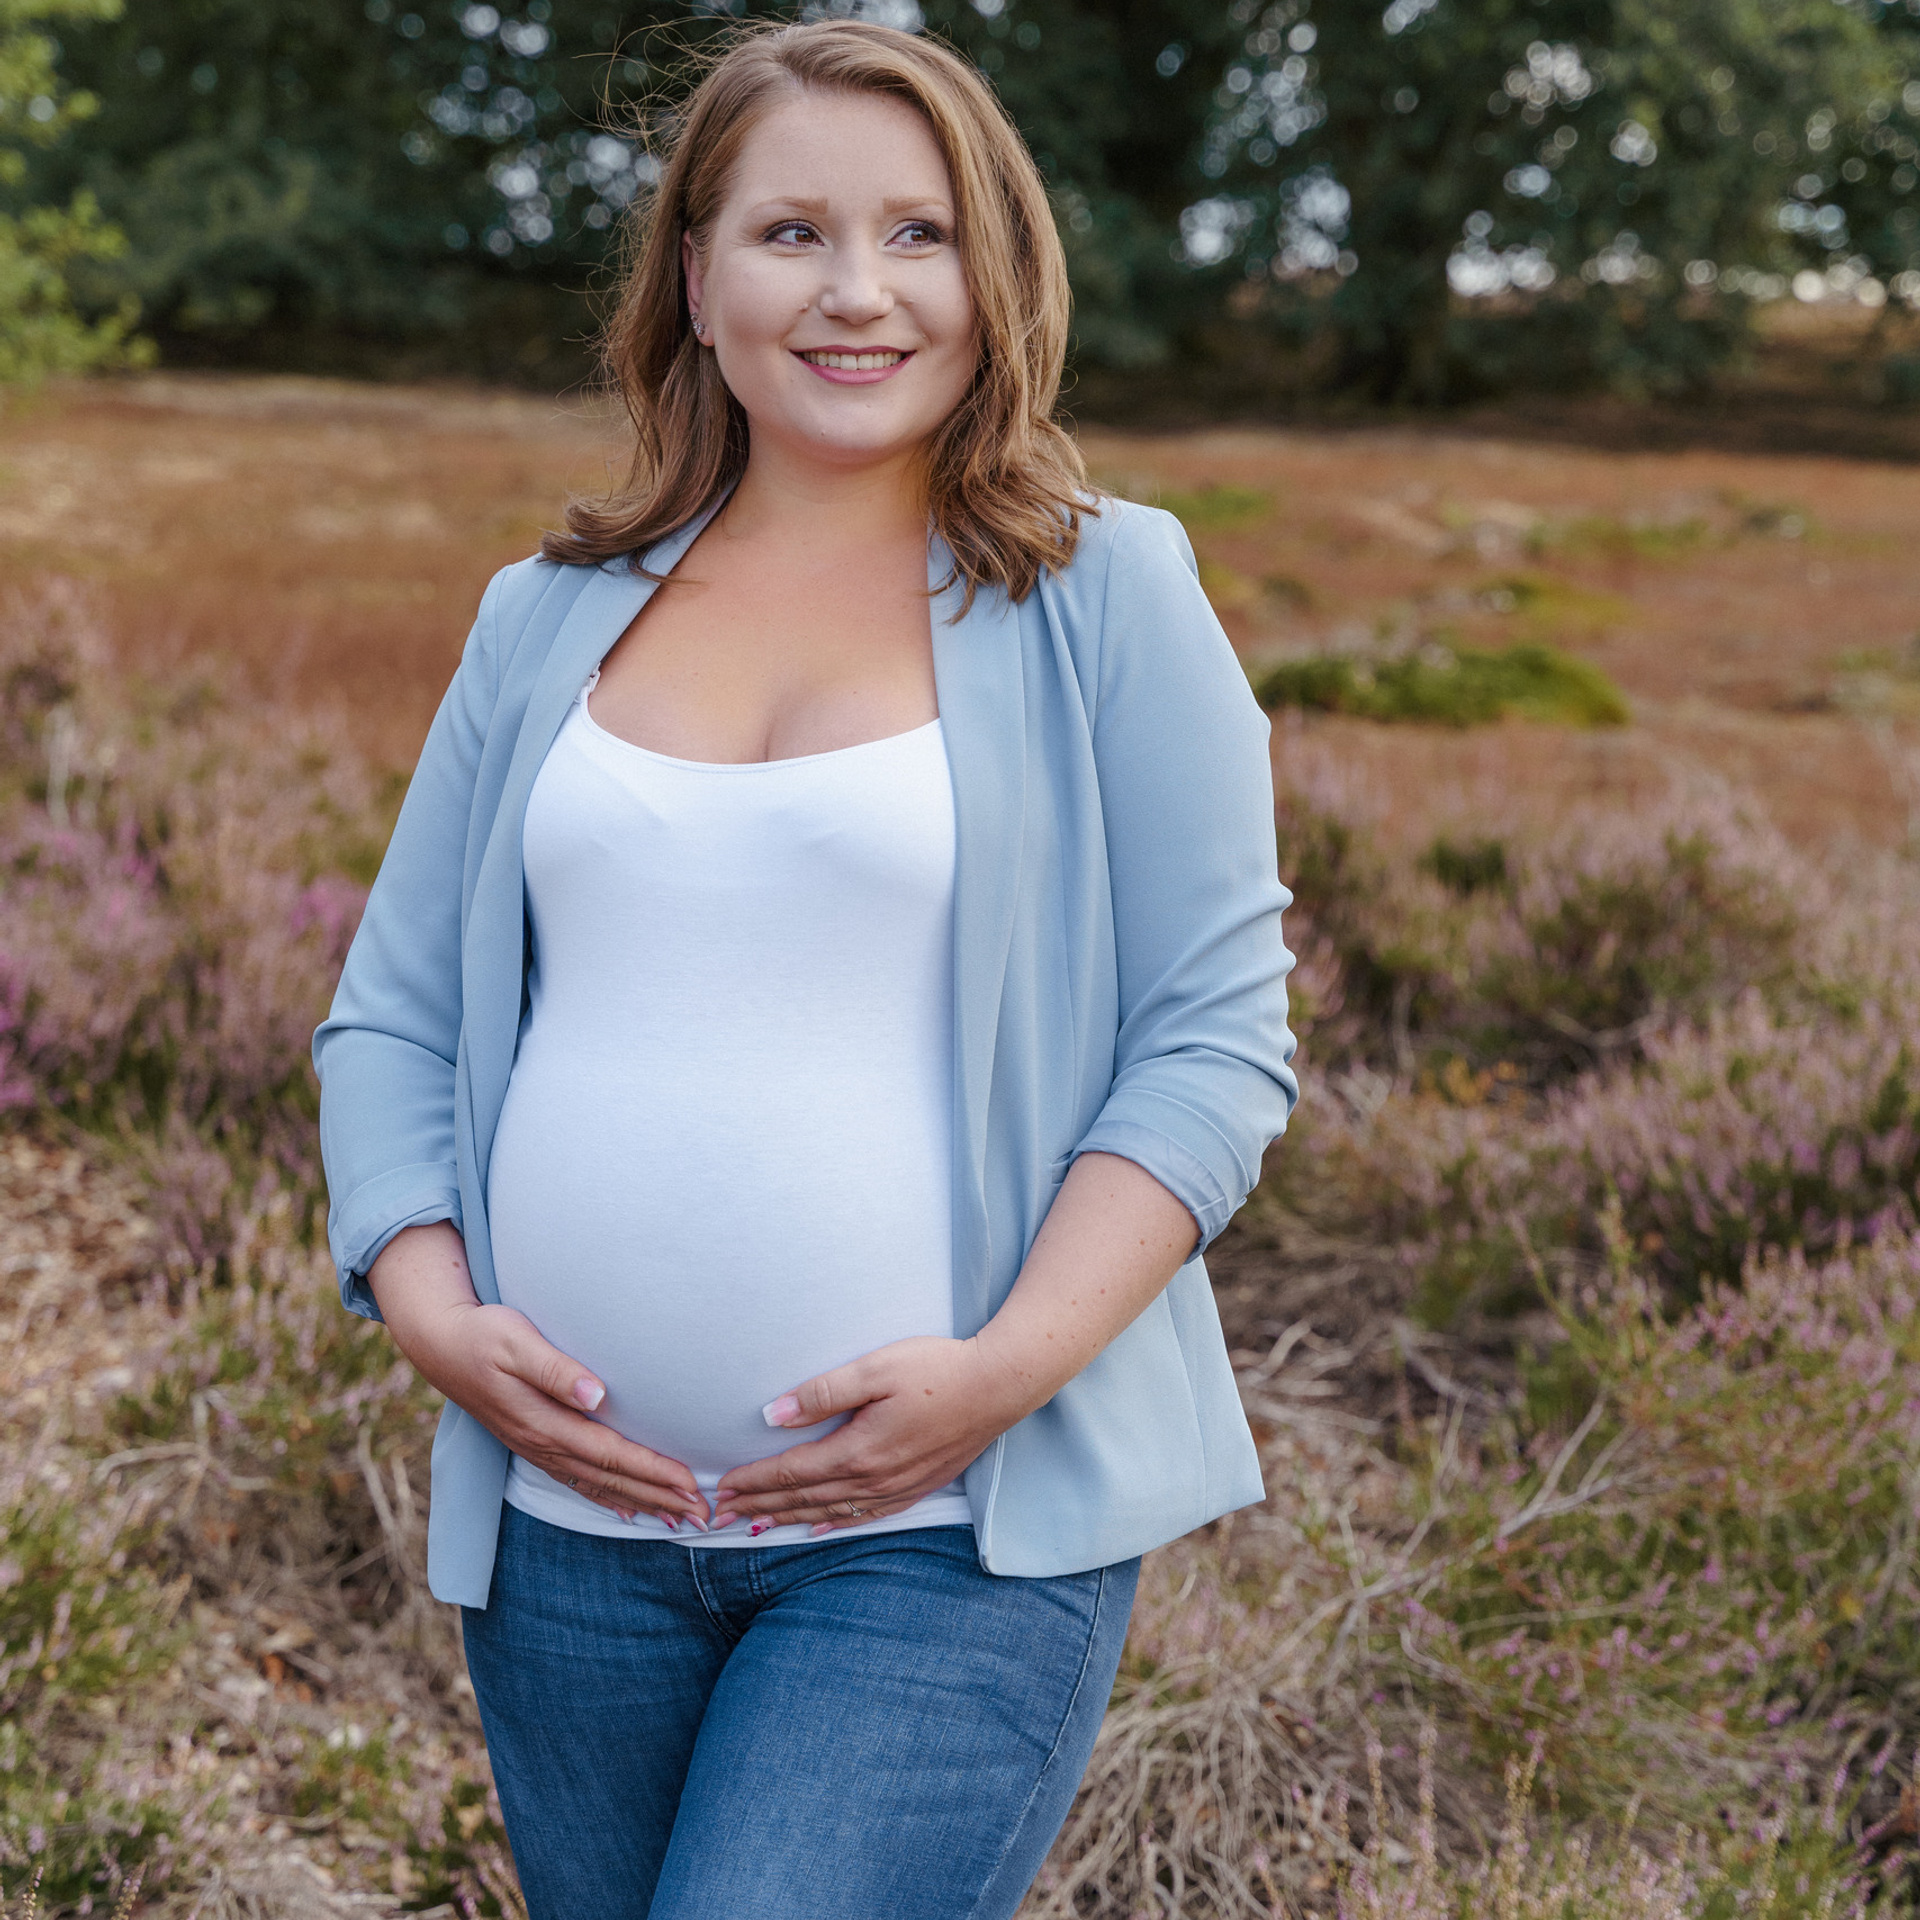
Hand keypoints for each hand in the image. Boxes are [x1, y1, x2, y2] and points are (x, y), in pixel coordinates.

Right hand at [368, 1223, 705, 1529]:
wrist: (439, 1342)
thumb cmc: (483, 1334)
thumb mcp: (517, 1341)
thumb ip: (556, 1369)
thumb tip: (597, 1394)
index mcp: (544, 1422)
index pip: (610, 1454)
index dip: (652, 1472)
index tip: (690, 1486)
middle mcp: (541, 1443)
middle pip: (610, 1478)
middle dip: (658, 1497)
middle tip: (702, 1515)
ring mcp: (535, 1448)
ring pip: (596, 1485)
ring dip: (639, 1502)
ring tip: (676, 1520)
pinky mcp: (532, 1443)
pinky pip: (576, 1481)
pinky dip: (605, 1498)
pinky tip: (625, 1510)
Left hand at [714, 1336, 1027, 1535]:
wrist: (1000, 1385)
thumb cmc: (938, 1368)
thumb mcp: (875, 1369)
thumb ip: (822, 1392)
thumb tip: (772, 1415)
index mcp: (858, 1450)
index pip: (792, 1472)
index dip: (754, 1481)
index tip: (722, 1490)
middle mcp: (874, 1479)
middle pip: (804, 1498)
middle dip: (759, 1506)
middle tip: (719, 1518)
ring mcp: (897, 1487)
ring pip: (830, 1512)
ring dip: (789, 1519)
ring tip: (756, 1527)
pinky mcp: (916, 1486)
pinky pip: (864, 1517)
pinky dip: (833, 1524)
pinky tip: (818, 1529)